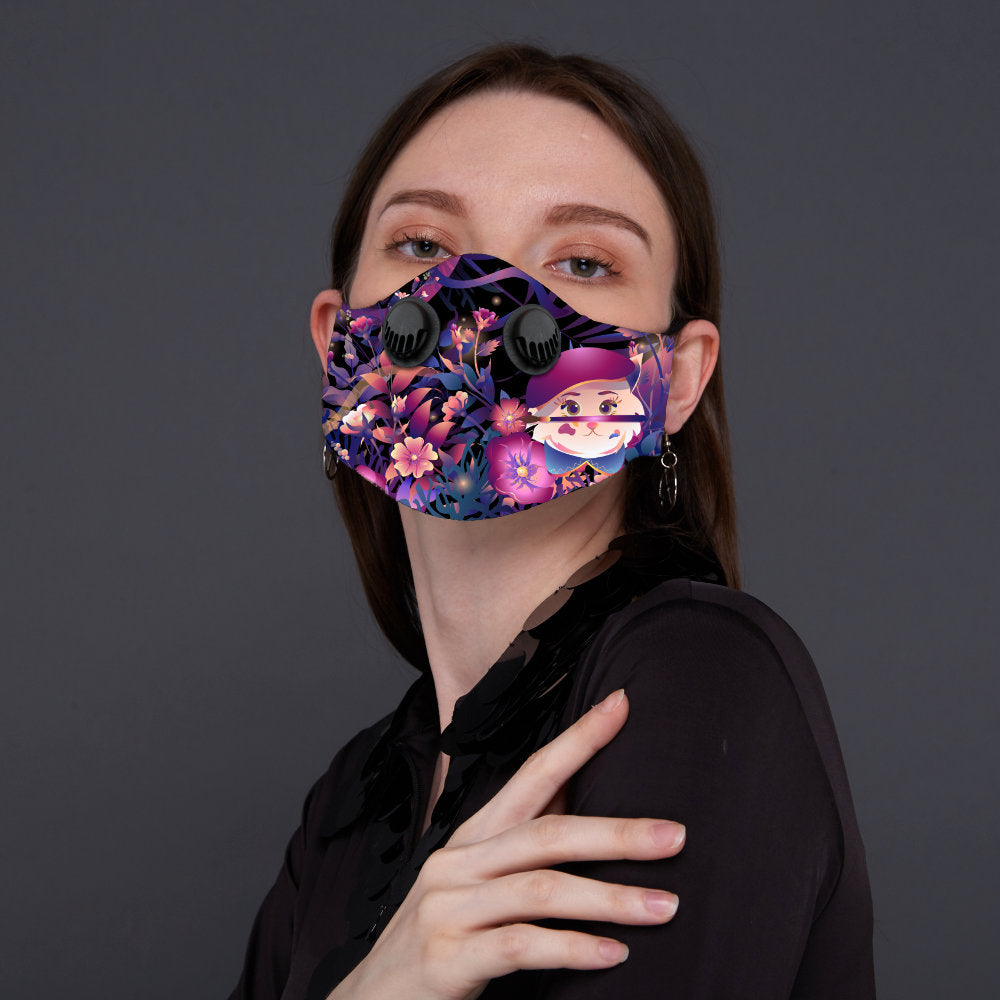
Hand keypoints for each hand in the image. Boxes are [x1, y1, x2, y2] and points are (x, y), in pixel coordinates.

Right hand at [330, 689, 684, 999]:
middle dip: (616, 832)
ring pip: (541, 889)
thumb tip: (587, 803)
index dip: (577, 740)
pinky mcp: (446, 958)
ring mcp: (448, 907)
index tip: (621, 705)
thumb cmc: (440, 938)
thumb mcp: (477, 884)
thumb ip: (523, 848)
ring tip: (664, 906)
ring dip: (609, 897)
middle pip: (547, 833)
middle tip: (675, 836)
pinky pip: (519, 945)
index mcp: (471, 837)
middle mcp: (458, 862)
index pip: (531, 776)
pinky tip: (612, 953)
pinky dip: (571, 947)